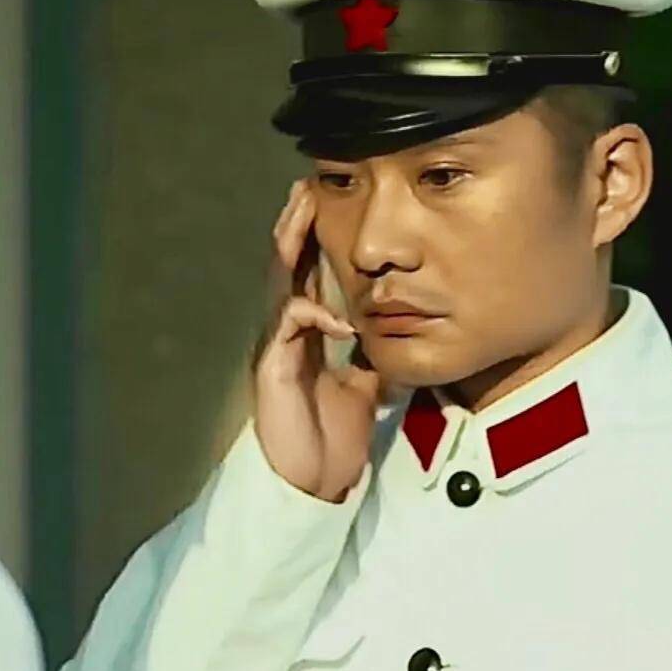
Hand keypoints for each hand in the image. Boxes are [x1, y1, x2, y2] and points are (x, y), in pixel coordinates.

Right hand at [251, 180, 382, 501]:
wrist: (311, 484)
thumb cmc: (331, 438)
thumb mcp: (363, 385)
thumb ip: (372, 354)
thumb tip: (398, 332)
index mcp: (304, 334)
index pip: (305, 273)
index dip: (311, 237)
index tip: (323, 200)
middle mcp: (284, 334)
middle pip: (283, 266)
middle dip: (294, 225)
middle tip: (305, 186)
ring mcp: (274, 350)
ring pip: (278, 285)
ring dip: (290, 248)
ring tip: (302, 214)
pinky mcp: (273, 371)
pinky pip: (290, 329)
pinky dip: (316, 315)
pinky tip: (341, 318)